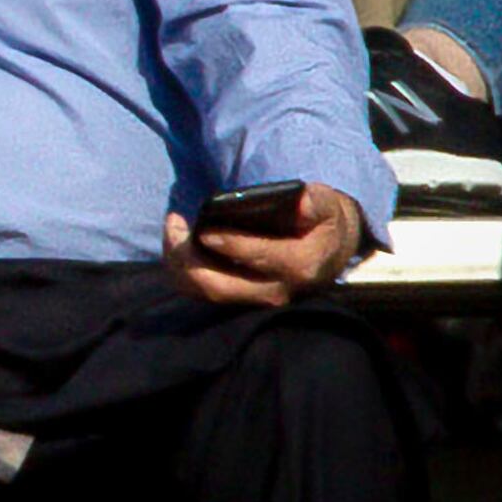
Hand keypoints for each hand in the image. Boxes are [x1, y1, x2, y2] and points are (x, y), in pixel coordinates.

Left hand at [164, 183, 364, 308]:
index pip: (257, 258)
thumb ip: (317, 202)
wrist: (329, 250)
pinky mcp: (240, 299)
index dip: (228, 245)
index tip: (204, 229)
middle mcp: (275, 291)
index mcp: (299, 266)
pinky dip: (181, 269)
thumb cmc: (322, 223)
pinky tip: (178, 242)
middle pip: (218, 285)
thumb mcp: (328, 206)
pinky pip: (200, 291)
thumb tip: (302, 201)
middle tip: (174, 224)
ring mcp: (255, 299)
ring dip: (179, 263)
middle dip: (188, 257)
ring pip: (204, 291)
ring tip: (172, 229)